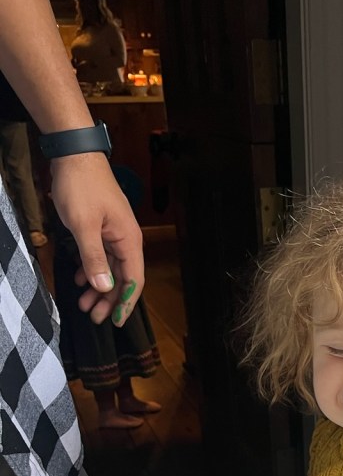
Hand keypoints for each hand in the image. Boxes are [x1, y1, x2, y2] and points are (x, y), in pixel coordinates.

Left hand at [50, 153, 143, 325]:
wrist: (75, 154)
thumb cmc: (81, 186)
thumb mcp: (83, 226)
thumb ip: (94, 259)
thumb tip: (104, 288)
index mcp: (128, 241)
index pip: (133, 280)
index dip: (125, 303)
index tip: (115, 322)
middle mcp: (126, 240)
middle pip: (122, 278)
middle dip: (108, 299)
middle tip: (93, 317)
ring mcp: (114, 233)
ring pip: (110, 268)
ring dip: (98, 287)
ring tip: (83, 303)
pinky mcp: (102, 228)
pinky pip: (101, 256)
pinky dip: (92, 269)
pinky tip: (81, 278)